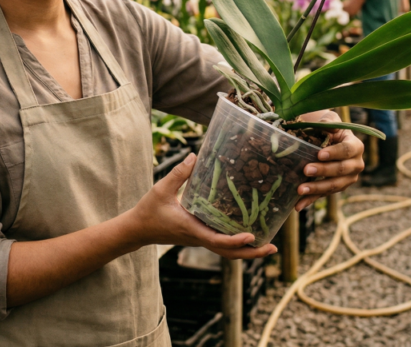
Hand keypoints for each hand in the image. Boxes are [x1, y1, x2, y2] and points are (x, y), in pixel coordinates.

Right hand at [127, 154, 276, 259]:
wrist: (138, 229)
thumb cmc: (149, 210)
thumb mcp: (161, 189)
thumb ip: (178, 173)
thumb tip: (194, 156)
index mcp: (192, 229)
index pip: (218, 241)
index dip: (236, 240)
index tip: (252, 236)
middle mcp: (199, 237)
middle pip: (229, 253)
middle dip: (252, 253)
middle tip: (273, 248)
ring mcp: (200, 239)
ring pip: (227, 251)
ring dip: (247, 251)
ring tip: (268, 244)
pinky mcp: (199, 236)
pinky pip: (221, 244)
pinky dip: (237, 244)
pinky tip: (248, 233)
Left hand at [294, 109, 365, 210]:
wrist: (328, 138)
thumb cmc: (329, 128)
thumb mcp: (330, 121)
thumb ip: (329, 123)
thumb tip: (329, 127)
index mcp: (356, 146)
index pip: (347, 150)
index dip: (334, 153)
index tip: (319, 154)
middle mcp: (356, 165)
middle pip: (341, 170)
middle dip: (323, 171)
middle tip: (306, 170)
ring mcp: (347, 179)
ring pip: (334, 186)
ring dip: (316, 189)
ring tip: (300, 189)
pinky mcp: (336, 188)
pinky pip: (323, 195)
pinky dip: (310, 200)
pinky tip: (298, 205)